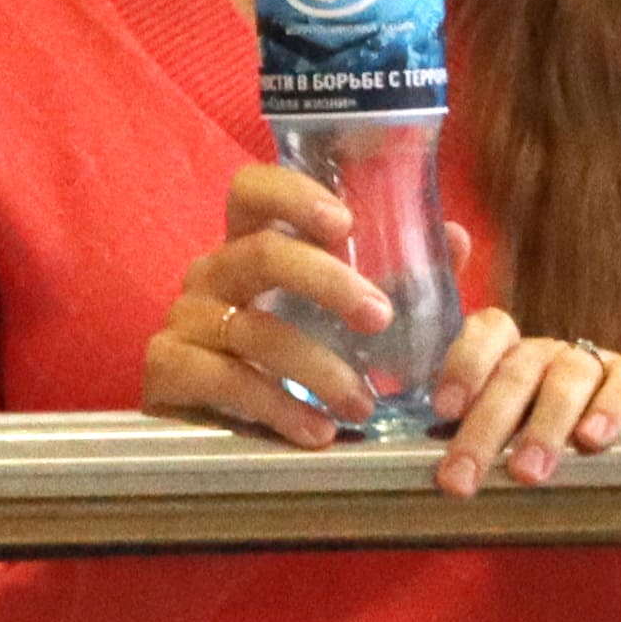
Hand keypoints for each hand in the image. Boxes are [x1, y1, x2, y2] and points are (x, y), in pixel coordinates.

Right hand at [142, 163, 400, 445]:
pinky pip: (224, 379)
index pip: (252, 191)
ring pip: (252, 329)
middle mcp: (212, 273)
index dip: (293, 194)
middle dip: (328, 282)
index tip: (344, 221)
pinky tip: (316, 430)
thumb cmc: (284, 358)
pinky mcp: (166, 367)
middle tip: (380, 317)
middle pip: (261, 254)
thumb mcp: (336, 315)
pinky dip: (277, 407)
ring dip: (318, 367)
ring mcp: (185, 319)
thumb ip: (394, 277)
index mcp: (249, 247)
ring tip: (362, 404)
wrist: (205, 426)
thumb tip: (454, 238)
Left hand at [418, 283, 620, 498]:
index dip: (466, 364)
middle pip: (516, 374)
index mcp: (510, 355)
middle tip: (462, 478)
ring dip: (544, 426)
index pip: (489, 331)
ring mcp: (595, 360)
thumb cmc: (544, 447)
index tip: (446, 411)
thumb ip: (475, 441)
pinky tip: (592, 439)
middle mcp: (548, 353)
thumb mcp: (505, 440)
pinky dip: (611, 407)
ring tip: (526, 472)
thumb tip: (441, 477)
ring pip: (568, 378)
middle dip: (486, 428)